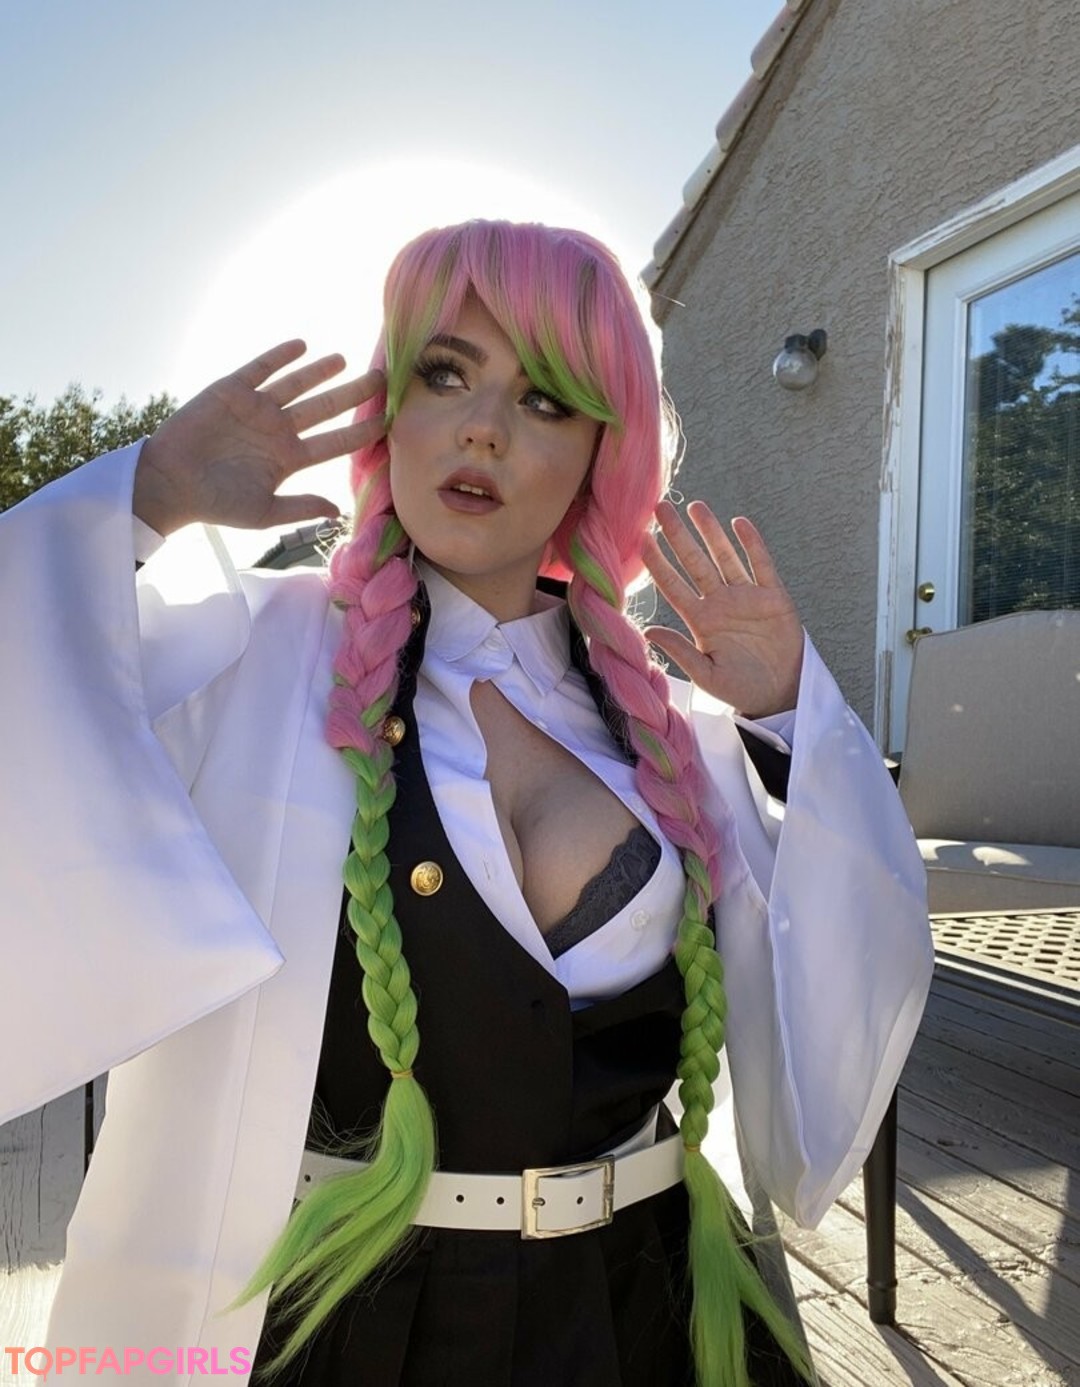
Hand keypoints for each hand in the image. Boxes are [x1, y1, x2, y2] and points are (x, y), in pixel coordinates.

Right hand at [133, 342, 385, 535]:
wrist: (170, 485)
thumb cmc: (216, 503)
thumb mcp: (263, 512)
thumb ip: (301, 507)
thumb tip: (338, 512)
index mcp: (290, 458)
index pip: (336, 442)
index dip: (362, 431)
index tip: (389, 420)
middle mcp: (279, 430)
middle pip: (326, 408)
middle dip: (354, 393)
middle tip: (381, 379)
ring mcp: (257, 409)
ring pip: (298, 384)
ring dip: (321, 371)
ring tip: (345, 360)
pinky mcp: (232, 391)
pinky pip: (260, 368)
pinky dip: (280, 356)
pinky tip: (302, 345)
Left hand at [642, 500, 803, 717]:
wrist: (780, 695)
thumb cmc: (741, 689)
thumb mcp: (707, 676)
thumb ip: (681, 652)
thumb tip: (649, 630)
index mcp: (700, 620)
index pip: (673, 585)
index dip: (657, 563)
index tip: (641, 539)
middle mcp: (719, 602)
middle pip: (694, 562)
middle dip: (677, 535)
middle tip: (660, 507)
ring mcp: (746, 597)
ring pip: (724, 556)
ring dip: (710, 532)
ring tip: (695, 506)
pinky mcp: (773, 597)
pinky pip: (761, 565)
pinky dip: (752, 544)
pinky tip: (739, 524)